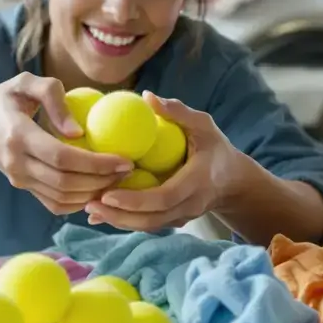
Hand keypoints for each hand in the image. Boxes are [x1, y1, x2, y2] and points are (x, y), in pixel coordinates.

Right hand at [0, 72, 132, 214]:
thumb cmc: (3, 100)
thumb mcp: (24, 83)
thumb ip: (52, 95)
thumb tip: (78, 131)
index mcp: (18, 136)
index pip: (61, 157)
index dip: (96, 163)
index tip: (124, 159)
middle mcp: (17, 163)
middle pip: (65, 183)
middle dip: (101, 180)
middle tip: (128, 171)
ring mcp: (19, 180)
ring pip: (62, 198)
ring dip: (94, 193)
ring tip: (118, 179)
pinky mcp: (23, 188)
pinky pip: (55, 204)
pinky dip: (80, 202)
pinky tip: (98, 188)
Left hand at [84, 92, 244, 230]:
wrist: (233, 180)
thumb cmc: (215, 147)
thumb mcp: (203, 125)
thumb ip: (178, 112)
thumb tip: (146, 96)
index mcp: (197, 181)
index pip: (165, 197)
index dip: (135, 199)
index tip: (108, 193)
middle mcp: (190, 205)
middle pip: (152, 219)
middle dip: (120, 215)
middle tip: (90, 204)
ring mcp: (183, 216)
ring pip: (148, 225)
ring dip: (118, 221)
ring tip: (90, 209)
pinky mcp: (174, 220)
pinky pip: (148, 224)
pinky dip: (125, 221)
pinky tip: (101, 214)